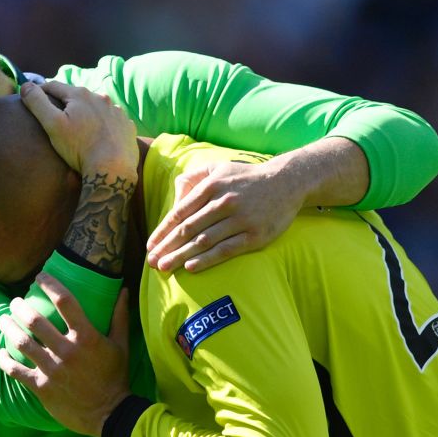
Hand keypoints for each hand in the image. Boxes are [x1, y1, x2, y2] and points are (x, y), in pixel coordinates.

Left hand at [0, 274, 131, 436]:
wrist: (109, 414)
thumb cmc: (116, 377)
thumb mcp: (121, 345)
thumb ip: (119, 316)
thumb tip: (123, 289)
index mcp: (87, 337)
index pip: (65, 301)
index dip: (50, 284)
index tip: (39, 277)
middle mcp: (67, 351)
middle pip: (35, 321)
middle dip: (20, 307)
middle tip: (15, 302)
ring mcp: (53, 370)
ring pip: (22, 343)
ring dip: (8, 327)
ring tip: (3, 320)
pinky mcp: (42, 388)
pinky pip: (16, 371)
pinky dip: (4, 360)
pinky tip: (1, 351)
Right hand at [21, 81, 137, 176]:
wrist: (112, 171)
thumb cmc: (79, 149)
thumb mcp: (53, 125)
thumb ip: (38, 103)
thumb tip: (25, 85)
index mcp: (80, 95)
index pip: (54, 86)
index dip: (41, 91)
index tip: (33, 97)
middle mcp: (101, 98)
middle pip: (77, 96)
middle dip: (66, 101)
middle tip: (56, 113)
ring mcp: (117, 112)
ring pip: (96, 107)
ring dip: (87, 112)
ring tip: (79, 125)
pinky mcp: (127, 126)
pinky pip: (112, 120)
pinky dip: (104, 124)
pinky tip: (100, 135)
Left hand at [146, 157, 305, 272]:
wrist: (287, 181)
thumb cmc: (246, 178)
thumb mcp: (218, 168)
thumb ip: (193, 178)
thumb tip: (174, 195)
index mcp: (211, 186)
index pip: (180, 213)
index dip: (162, 231)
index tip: (150, 246)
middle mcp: (223, 202)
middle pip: (188, 229)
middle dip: (167, 247)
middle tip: (151, 262)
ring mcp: (240, 219)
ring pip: (204, 241)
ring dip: (181, 256)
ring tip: (165, 267)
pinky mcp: (255, 235)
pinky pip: (226, 250)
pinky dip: (207, 259)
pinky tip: (191, 268)